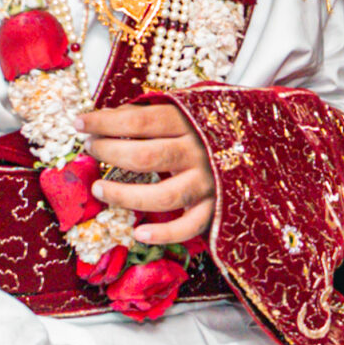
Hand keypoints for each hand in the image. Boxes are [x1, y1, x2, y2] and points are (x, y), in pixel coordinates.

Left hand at [81, 105, 215, 245]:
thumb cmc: (212, 129)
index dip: (105, 122)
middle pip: (146, 156)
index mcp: (191, 122)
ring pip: (162, 195)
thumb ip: (151, 114)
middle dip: (110, 153)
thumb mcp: (187, 110)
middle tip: (91, 150)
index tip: (80, 123)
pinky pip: (188, 227)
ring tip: (99, 189)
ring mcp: (209, 183)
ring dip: (125, 195)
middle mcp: (200, 152)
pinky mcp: (216, 209)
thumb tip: (106, 117)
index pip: (140, 121)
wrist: (263, 146)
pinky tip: (139, 233)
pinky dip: (163, 234)